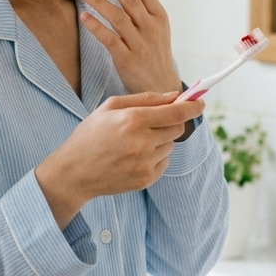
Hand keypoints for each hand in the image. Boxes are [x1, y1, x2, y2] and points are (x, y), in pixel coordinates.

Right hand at [35, 91, 204, 228]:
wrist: (74, 172)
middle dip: (172, 122)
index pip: (177, 113)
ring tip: (134, 143)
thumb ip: (145, 99)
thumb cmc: (90, 135)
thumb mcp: (110, 107)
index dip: (193, 106)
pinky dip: (154, 157)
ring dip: (160, 141)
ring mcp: (145, 163)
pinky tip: (133, 157)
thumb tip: (174, 96)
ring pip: (170, 146)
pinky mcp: (146, 179)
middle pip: (178, 128)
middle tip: (154, 123)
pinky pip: (164, 163)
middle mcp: (142, 142)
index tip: (201, 103)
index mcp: (133, 120)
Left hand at [77, 0, 181, 94]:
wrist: (161, 86)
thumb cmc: (155, 50)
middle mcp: (151, 28)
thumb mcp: (158, 23)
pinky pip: (110, 40)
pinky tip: (84, 16)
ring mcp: (140, 44)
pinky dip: (96, 27)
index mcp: (159, 16)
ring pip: (118, 17)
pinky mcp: (127, 60)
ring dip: (98, 0)